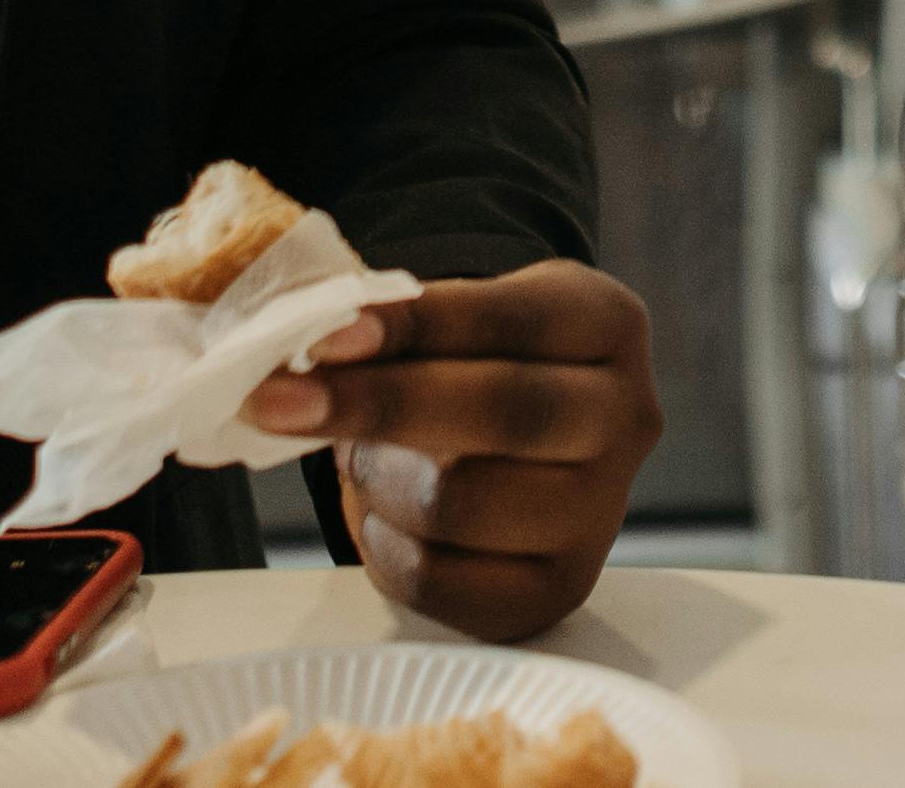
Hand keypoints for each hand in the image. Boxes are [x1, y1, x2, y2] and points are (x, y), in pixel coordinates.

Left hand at [241, 262, 661, 639]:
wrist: (535, 441)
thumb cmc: (483, 361)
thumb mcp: (467, 312)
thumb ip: (403, 321)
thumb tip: (304, 340)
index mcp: (609, 324)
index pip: (509, 320)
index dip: (416, 327)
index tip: (325, 335)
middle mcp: (627, 418)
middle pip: (503, 413)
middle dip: (378, 405)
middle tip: (276, 402)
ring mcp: (600, 515)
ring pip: (460, 505)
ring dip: (377, 479)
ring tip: (359, 457)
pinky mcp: (556, 591)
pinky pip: (440, 580)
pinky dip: (382, 545)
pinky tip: (380, 511)